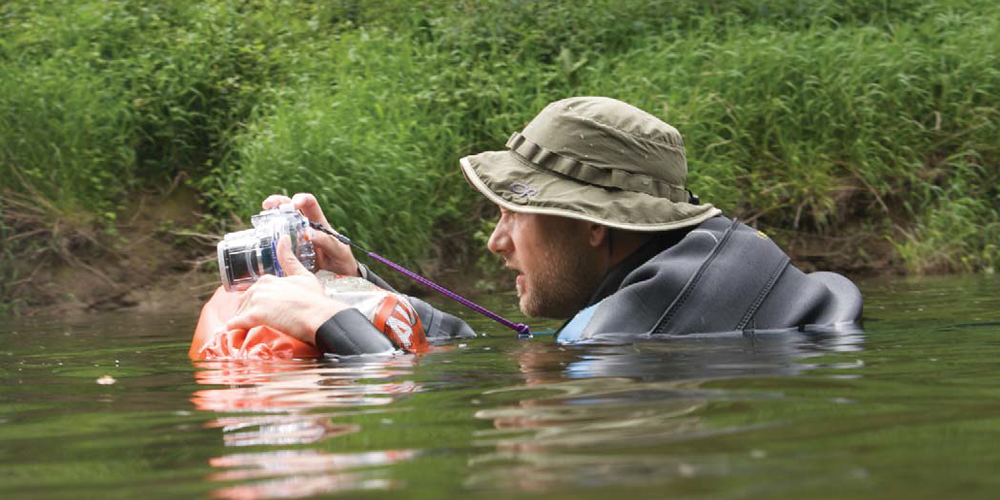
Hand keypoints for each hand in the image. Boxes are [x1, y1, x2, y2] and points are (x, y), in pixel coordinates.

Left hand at [226, 235, 348, 345]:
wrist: (319, 316)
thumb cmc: (314, 299)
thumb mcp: (303, 275)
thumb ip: (289, 259)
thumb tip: (283, 238)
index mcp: (269, 279)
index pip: (254, 291)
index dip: (256, 302)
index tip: (260, 311)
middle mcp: (260, 288)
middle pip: (245, 302)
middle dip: (247, 312)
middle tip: (255, 323)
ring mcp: (256, 301)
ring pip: (240, 313)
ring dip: (242, 322)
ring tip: (248, 332)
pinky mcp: (254, 316)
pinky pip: (235, 324)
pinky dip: (233, 329)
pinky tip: (234, 333)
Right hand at [262, 192, 360, 276]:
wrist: (341, 276)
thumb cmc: (342, 259)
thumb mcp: (337, 250)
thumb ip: (325, 241)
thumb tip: (307, 234)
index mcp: (319, 223)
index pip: (310, 203)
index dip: (301, 199)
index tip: (293, 205)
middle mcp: (306, 227)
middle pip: (290, 207)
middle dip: (278, 202)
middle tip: (267, 205)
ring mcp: (297, 238)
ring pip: (281, 223)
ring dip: (270, 218)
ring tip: (262, 218)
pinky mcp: (291, 251)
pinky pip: (279, 242)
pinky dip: (269, 239)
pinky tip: (262, 240)